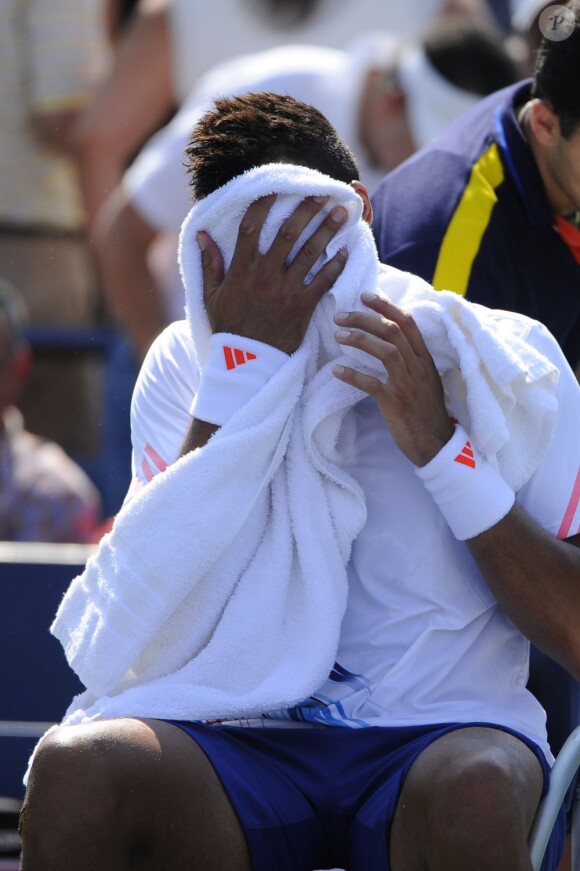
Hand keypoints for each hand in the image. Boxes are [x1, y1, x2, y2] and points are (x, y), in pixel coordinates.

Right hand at [197, 194, 347, 353]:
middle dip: (307, 210)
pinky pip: (323, 281)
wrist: (247, 363)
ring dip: (327, 230)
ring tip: (342, 213)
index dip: (264, 205)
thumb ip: (210, 264)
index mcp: (241, 270)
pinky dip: (336, 265)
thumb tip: (203, 235)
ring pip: (310, 253)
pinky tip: (346, 250)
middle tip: (322, 193)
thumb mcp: (211, 296)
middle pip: (288, 233)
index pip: (252, 227)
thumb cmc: (228, 328)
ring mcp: (286, 290)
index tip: (277, 189)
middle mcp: (265, 276)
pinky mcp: (303, 307)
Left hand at [333, 293, 453, 465]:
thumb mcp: (425, 381)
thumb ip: (411, 361)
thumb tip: (389, 342)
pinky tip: (336, 370)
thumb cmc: (427, 412)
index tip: (365, 296)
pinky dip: (353, 375)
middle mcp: (419, 368)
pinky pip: (373, 385)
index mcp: (426, 360)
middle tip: (341, 315)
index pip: (408, 323)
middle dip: (365, 318)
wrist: (437, 446)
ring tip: (337, 335)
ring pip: (387, 352)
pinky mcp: (397, 404)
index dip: (386, 306)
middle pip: (393, 331)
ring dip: (360, 339)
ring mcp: (409, 385)